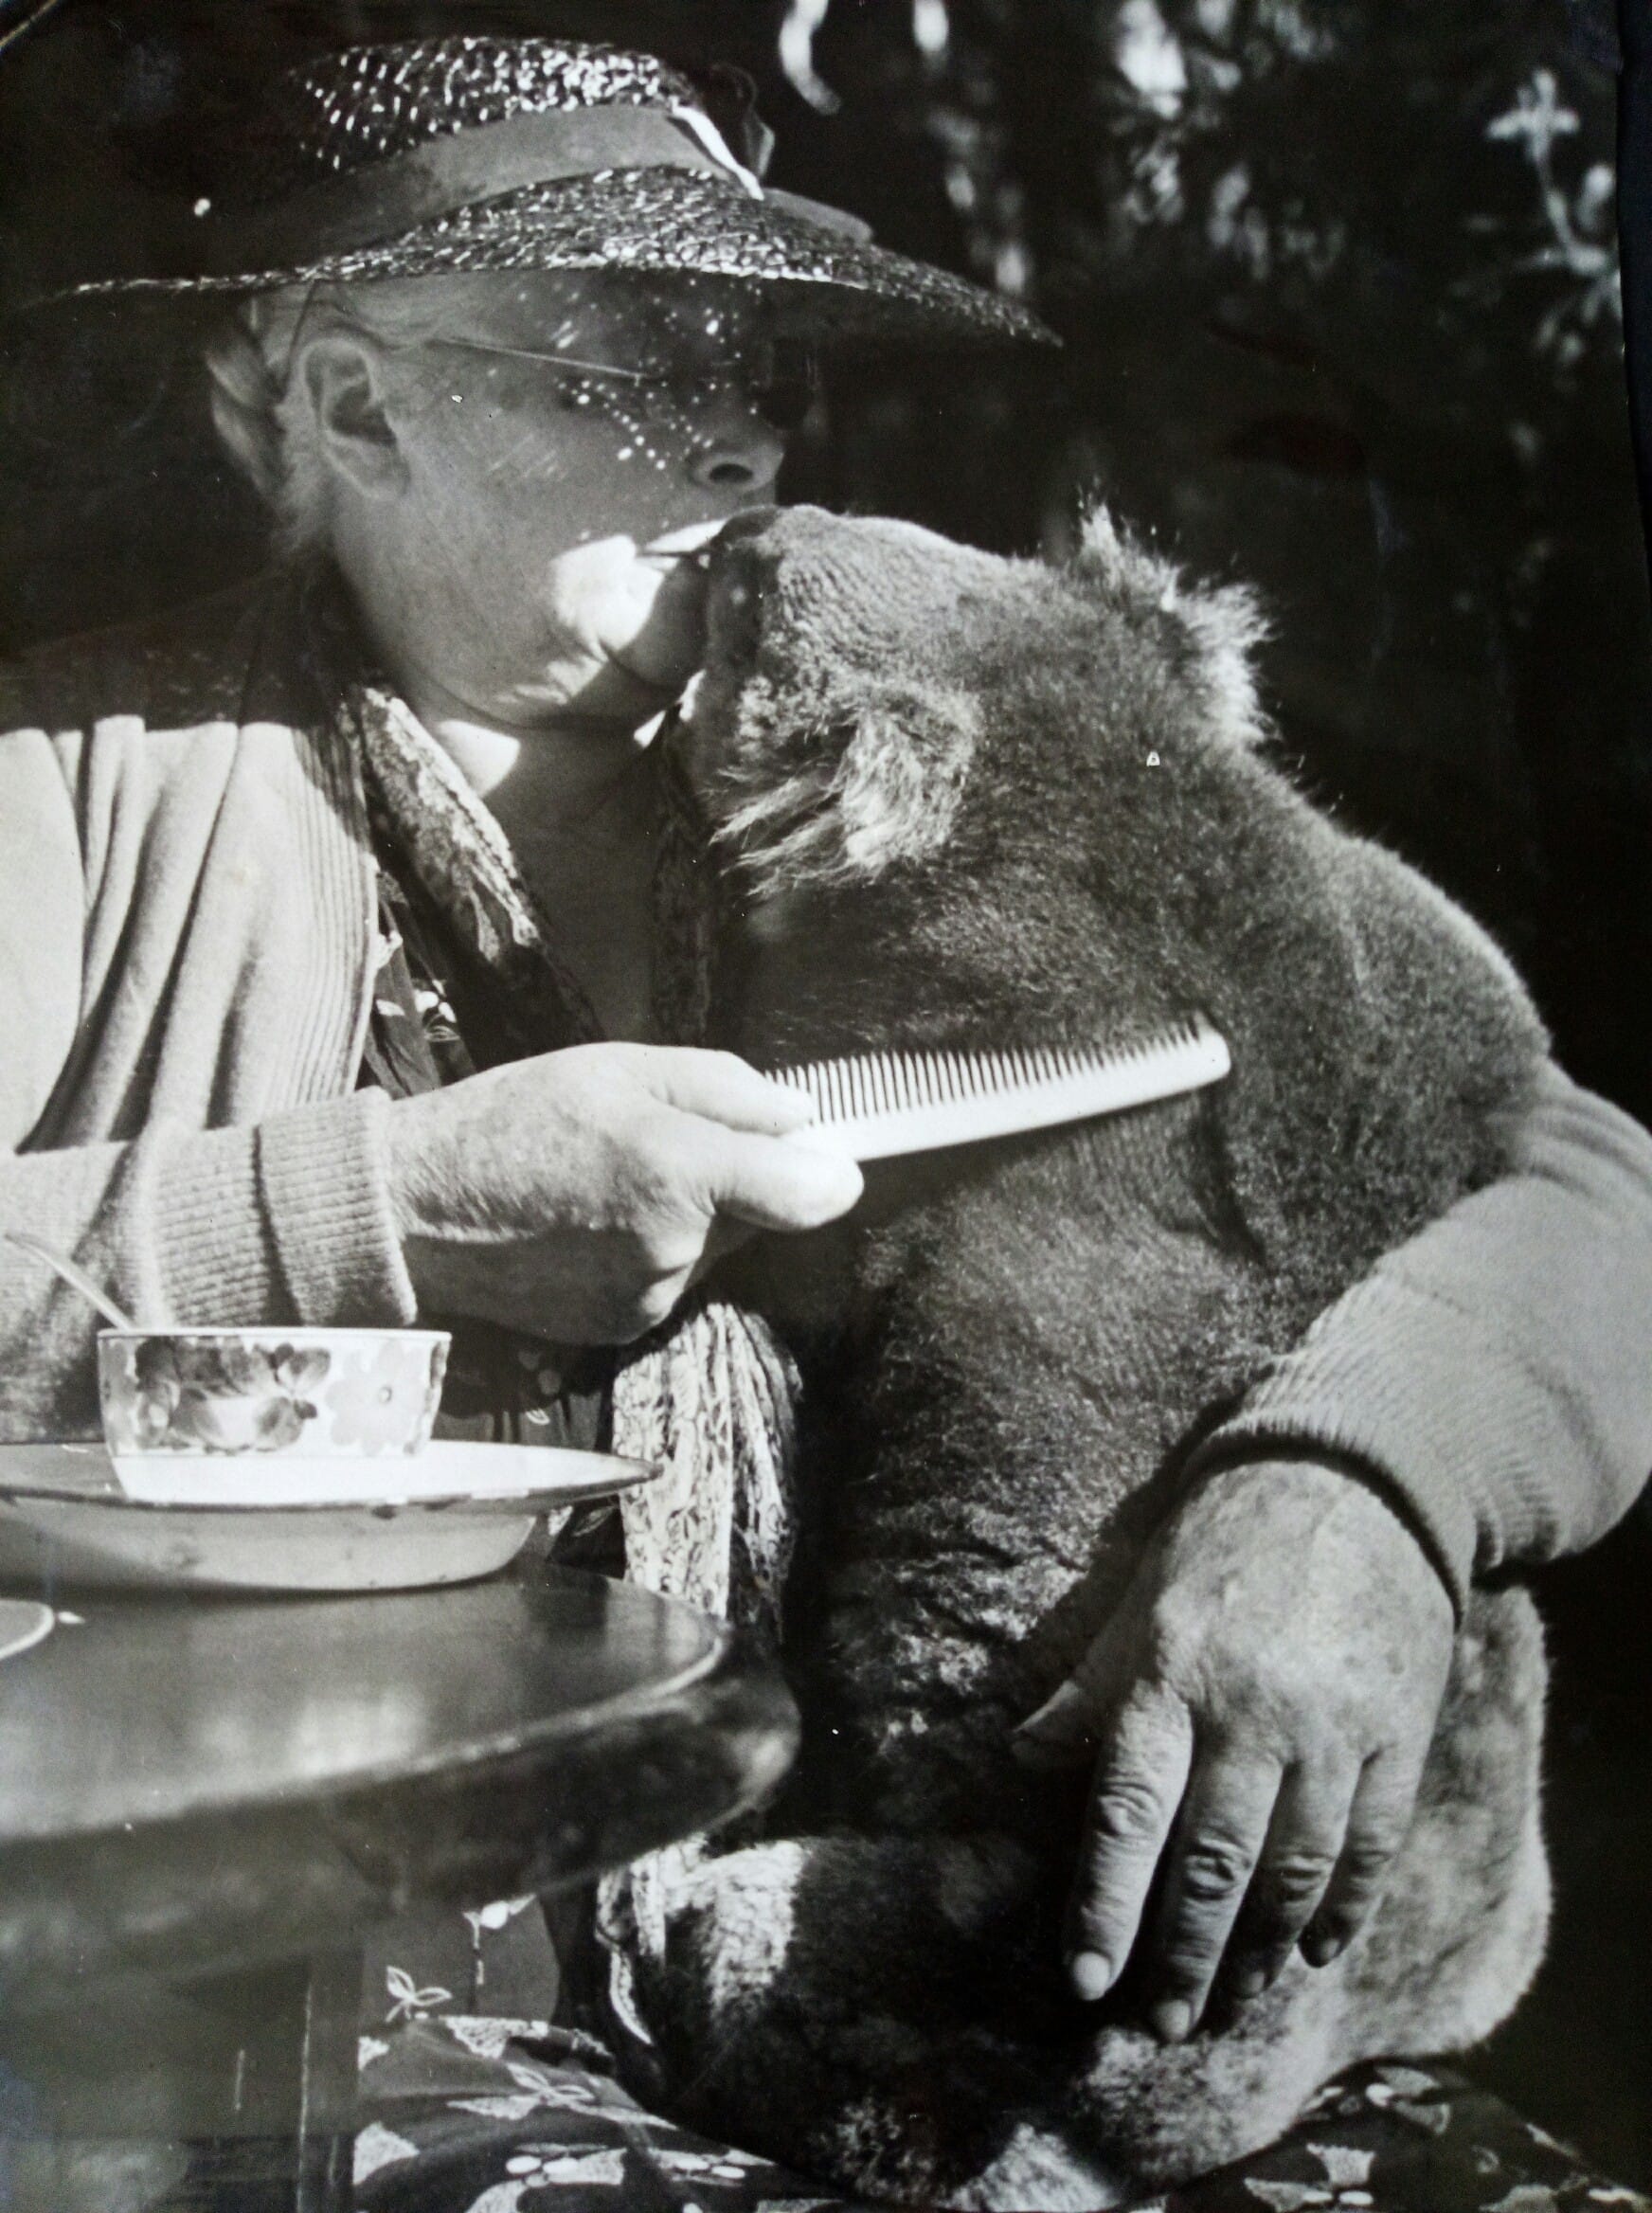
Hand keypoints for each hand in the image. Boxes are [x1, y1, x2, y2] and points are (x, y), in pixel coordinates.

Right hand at [386, 1043, 860, 1341]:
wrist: (418, 1211)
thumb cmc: (512, 1120)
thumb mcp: (619, 1068)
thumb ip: (725, 1090)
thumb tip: (802, 1117)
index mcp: (677, 1171)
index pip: (812, 1193)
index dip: (827, 1170)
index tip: (818, 1153)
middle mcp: (675, 1248)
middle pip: (759, 1214)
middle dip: (733, 1180)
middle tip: (660, 1142)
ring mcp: (650, 1297)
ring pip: (712, 1248)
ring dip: (689, 1218)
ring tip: (610, 1184)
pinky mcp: (624, 1329)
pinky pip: (671, 1281)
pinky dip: (650, 1253)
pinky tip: (592, 1226)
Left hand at [1014, 1459, 1453, 2040]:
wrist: (1351, 1479)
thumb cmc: (1221, 1543)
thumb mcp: (1136, 1600)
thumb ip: (1085, 1689)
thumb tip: (1018, 1757)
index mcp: (1172, 1675)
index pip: (1129, 1811)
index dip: (1105, 1903)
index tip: (1084, 1978)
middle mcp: (1252, 1710)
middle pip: (1213, 1864)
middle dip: (1180, 1955)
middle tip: (1158, 2022)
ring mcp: (1335, 1727)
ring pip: (1294, 1871)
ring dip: (1258, 1950)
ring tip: (1227, 2001)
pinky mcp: (1400, 1733)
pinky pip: (1370, 1846)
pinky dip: (1342, 1909)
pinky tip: (1316, 1953)